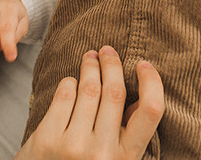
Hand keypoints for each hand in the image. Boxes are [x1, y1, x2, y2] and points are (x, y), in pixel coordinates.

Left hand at [15, 46, 163, 159]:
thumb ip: (128, 134)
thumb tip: (139, 94)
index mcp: (127, 158)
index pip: (151, 110)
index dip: (151, 81)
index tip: (143, 64)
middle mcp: (103, 152)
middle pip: (114, 92)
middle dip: (112, 65)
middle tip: (108, 51)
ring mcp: (75, 145)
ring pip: (88, 89)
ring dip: (90, 67)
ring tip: (89, 58)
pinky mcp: (49, 139)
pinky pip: (64, 96)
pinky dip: (69, 83)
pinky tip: (70, 82)